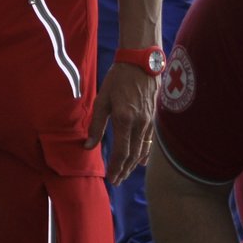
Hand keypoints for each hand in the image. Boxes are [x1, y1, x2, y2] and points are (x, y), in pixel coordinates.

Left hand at [87, 61, 158, 185]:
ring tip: (125, 174)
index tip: (111, 178)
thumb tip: (88, 146)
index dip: (116, 167)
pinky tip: (142, 161)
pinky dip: (145, 153)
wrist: (141, 62)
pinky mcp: (154, 117)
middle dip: (124, 170)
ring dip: (133, 164)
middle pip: (133, 155)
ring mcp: (149, 121)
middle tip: (117, 181)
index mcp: (124, 119)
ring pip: (142, 149)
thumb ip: (96, 124)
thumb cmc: (119, 78)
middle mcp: (139, 123)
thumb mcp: (103, 99)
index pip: (121, 152)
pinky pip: (150, 141)